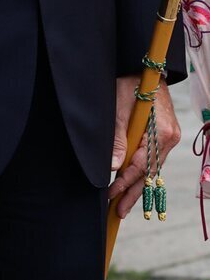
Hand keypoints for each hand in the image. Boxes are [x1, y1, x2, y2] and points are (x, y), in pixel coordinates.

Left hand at [108, 75, 180, 218]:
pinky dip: (142, 172)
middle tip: (118, 212)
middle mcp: (169, 138)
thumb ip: (118, 139)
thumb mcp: (118, 109)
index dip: (124, 182)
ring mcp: (169, 137)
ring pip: (151, 168)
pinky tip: (135, 184)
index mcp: (161, 133)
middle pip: (149, 172)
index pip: (140, 166)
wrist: (144, 67)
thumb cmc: (130, 82)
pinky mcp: (164, 135)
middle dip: (133, 193)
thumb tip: (114, 168)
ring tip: (125, 205)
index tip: (109, 195)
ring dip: (137, 186)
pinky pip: (153, 159)